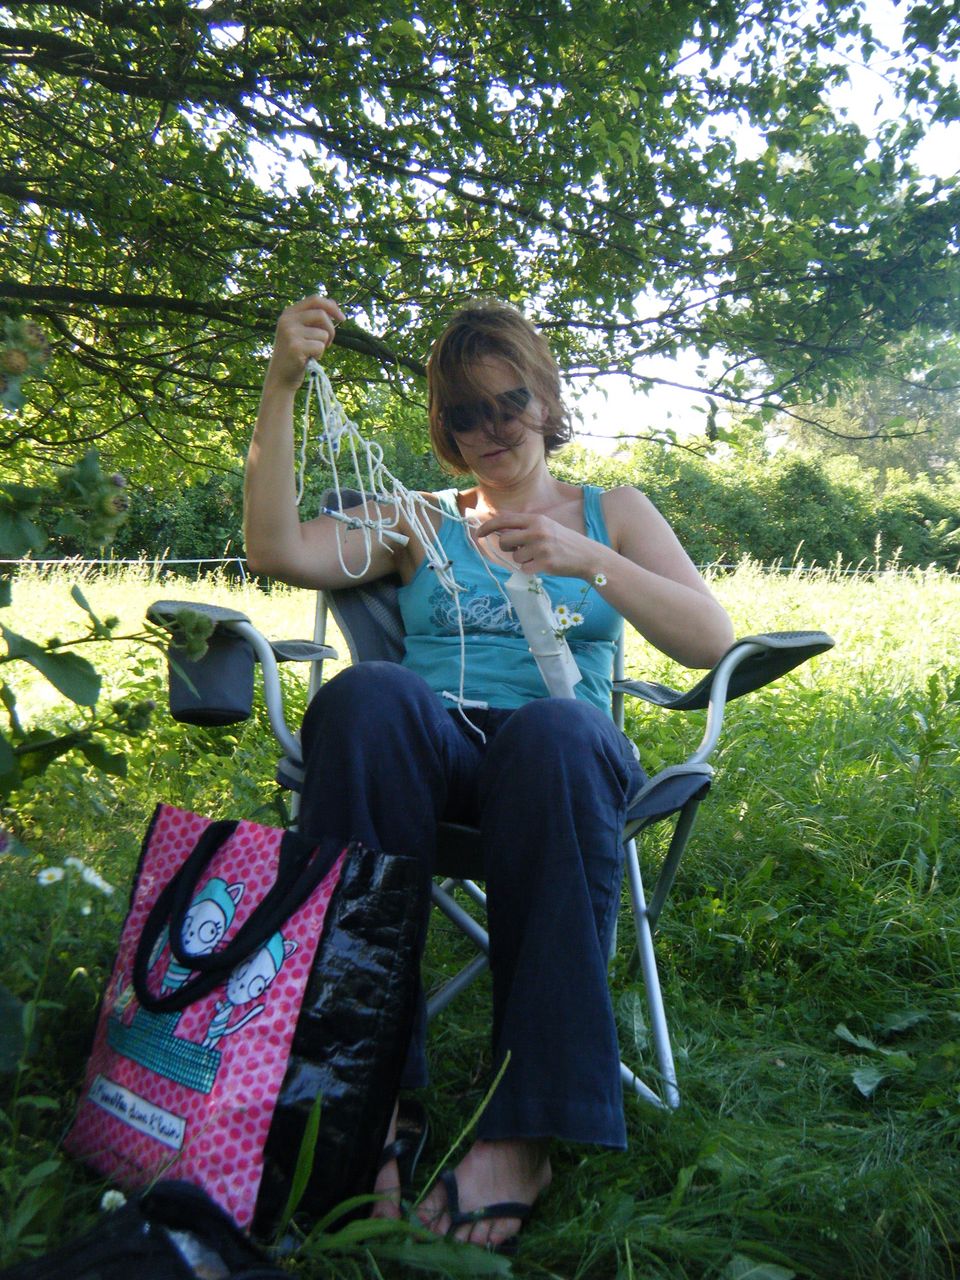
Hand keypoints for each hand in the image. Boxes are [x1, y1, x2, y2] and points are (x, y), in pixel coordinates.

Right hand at [264, 295, 344, 390]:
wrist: (280, 377)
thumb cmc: (295, 354)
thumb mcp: (301, 332)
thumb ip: (314, 318)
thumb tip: (334, 305)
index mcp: (288, 313)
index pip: (315, 300)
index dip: (331, 307)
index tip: (342, 318)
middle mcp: (287, 320)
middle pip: (322, 314)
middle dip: (331, 330)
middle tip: (328, 343)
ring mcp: (290, 333)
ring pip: (323, 333)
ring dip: (323, 345)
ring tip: (312, 353)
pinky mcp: (295, 347)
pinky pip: (320, 346)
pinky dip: (319, 355)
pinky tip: (309, 359)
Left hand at [474, 511, 599, 579]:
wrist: (587, 556)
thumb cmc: (563, 542)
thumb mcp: (546, 526)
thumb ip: (525, 526)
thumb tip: (500, 529)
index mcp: (536, 519)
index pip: (504, 520)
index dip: (488, 527)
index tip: (479, 533)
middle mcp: (537, 531)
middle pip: (505, 541)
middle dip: (508, 549)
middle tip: (520, 550)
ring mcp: (541, 547)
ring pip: (515, 558)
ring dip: (522, 560)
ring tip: (538, 557)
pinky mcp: (545, 563)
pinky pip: (524, 569)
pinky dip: (530, 570)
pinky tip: (542, 566)